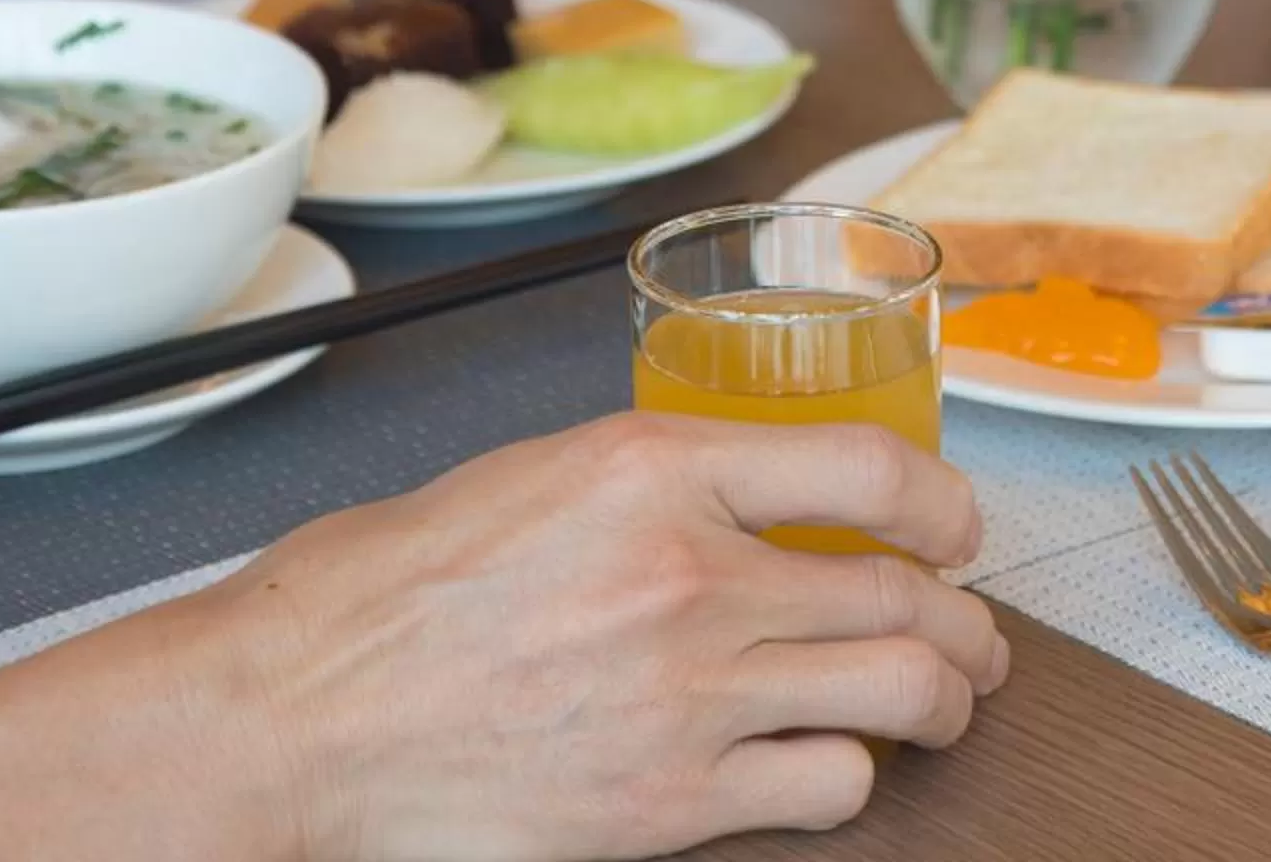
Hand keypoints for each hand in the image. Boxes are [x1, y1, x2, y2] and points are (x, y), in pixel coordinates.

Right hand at [187, 412, 1006, 861]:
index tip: (955, 523)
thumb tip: (752, 504)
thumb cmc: (385, 595)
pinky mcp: (673, 804)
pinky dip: (849, 776)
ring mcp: (690, 695)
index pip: (872, 465)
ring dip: (941, 696)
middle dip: (963, 616)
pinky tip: (827, 766)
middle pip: (904, 591)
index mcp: (653, 469)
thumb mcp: (535, 477)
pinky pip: (829, 786)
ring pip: (899, 690)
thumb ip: (658, 484)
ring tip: (942, 699)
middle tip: (972, 630)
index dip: (944, 501)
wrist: (298, 718)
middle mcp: (690, 575)